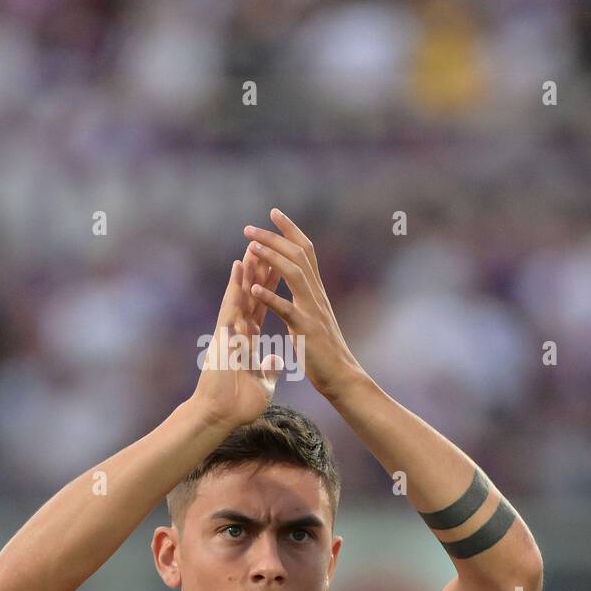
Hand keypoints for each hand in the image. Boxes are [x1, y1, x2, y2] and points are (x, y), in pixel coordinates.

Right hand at [189, 258, 283, 430]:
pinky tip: (240, 264)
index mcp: (247, 339)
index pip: (261, 305)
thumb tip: (275, 359)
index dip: (269, 285)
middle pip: (251, 292)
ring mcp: (229, 330)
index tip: (278, 265)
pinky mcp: (223, 335)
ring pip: (241, 293)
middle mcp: (237, 330)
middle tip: (266, 242)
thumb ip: (267, 368)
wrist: (220, 416)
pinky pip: (232, 305)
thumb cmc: (237, 404)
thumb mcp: (262, 383)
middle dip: (260, 268)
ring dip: (248, 268)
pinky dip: (236, 285)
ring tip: (254, 242)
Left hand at [242, 208, 365, 401]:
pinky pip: (287, 309)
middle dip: (274, 237)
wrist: (341, 377)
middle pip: (297, 255)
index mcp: (314, 291)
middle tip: (249, 228)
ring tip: (250, 247)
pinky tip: (254, 289)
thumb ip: (305, 300)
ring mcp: (312, 311)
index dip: (290, 230)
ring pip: (294, 274)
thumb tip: (297, 285)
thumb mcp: (313, 318)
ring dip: (271, 258)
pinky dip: (271, 297)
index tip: (273, 213)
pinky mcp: (307, 330)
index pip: (304, 251)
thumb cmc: (324, 352)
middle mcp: (315, 295)